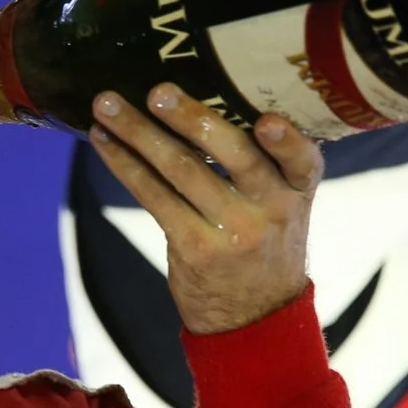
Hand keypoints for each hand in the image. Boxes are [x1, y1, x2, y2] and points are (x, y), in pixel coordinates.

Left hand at [88, 85, 319, 335]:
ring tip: (106, 104)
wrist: (255, 316)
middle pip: (234, 156)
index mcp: (299, 190)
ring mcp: (232, 232)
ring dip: (138, 133)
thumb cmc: (266, 241)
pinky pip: (154, 196)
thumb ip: (265, 162)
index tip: (266, 121)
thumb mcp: (285, 204)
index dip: (287, 141)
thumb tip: (199, 96)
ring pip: (182, 170)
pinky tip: (104, 141)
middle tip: (157, 91)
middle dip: (192, 119)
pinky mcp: (194, 247)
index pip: (303, 160)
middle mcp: (272, 209)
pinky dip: (125, 164)